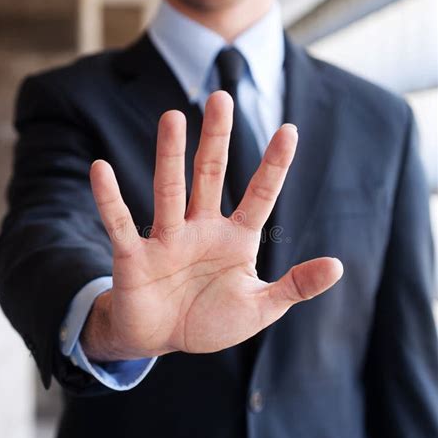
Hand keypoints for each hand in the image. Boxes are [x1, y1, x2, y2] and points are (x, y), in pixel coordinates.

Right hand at [82, 91, 342, 360]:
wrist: (163, 340)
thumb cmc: (211, 320)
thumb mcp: (260, 308)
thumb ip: (295, 286)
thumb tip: (338, 265)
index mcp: (235, 240)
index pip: (259, 196)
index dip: (274, 166)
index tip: (290, 129)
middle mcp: (200, 230)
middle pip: (210, 176)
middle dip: (217, 139)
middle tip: (221, 97)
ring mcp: (167, 240)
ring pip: (169, 191)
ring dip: (170, 156)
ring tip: (172, 118)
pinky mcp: (134, 256)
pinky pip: (120, 223)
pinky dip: (109, 199)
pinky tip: (100, 169)